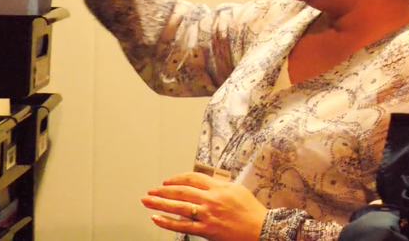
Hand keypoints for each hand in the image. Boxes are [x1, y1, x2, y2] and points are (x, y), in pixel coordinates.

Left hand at [141, 172, 268, 240]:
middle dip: (163, 190)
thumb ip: (220, 185)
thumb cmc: (252, 211)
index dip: (177, 178)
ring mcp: (207, 215)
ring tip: (147, 201)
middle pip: (181, 191)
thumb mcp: (237, 190)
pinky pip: (183, 226)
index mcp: (219, 187)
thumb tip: (207, 182)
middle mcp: (211, 199)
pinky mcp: (207, 230)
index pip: (193, 178)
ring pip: (178, 206)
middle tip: (151, 191)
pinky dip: (168, 222)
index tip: (167, 181)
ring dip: (160, 203)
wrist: (261, 229)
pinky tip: (157, 219)